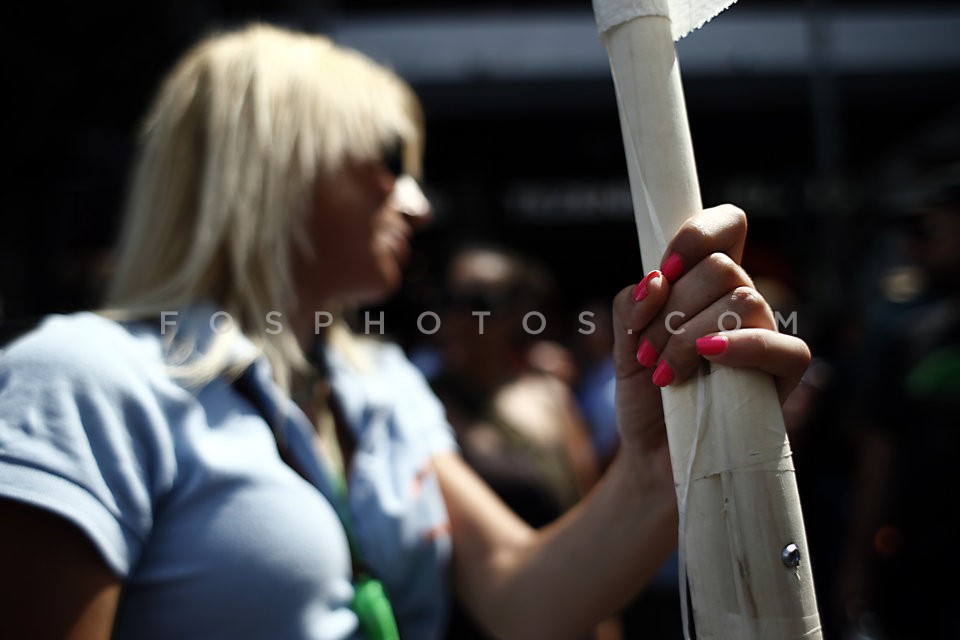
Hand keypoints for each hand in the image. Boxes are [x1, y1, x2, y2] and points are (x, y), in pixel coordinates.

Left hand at [610, 205, 810, 460]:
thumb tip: (655, 280)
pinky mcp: (782, 379)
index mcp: (708, 288)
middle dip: (673, 307)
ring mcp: (765, 340)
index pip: (727, 228)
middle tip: (648, 352)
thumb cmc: (646, 399)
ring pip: (742, 299)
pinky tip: (707, 358)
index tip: (661, 273)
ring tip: (662, 374)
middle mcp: (742, 306)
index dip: (697, 235)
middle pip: (723, 266)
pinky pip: (783, 347)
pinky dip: (740, 346)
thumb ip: (631, 306)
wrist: (652, 459)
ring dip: (687, 335)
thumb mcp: (624, 346)